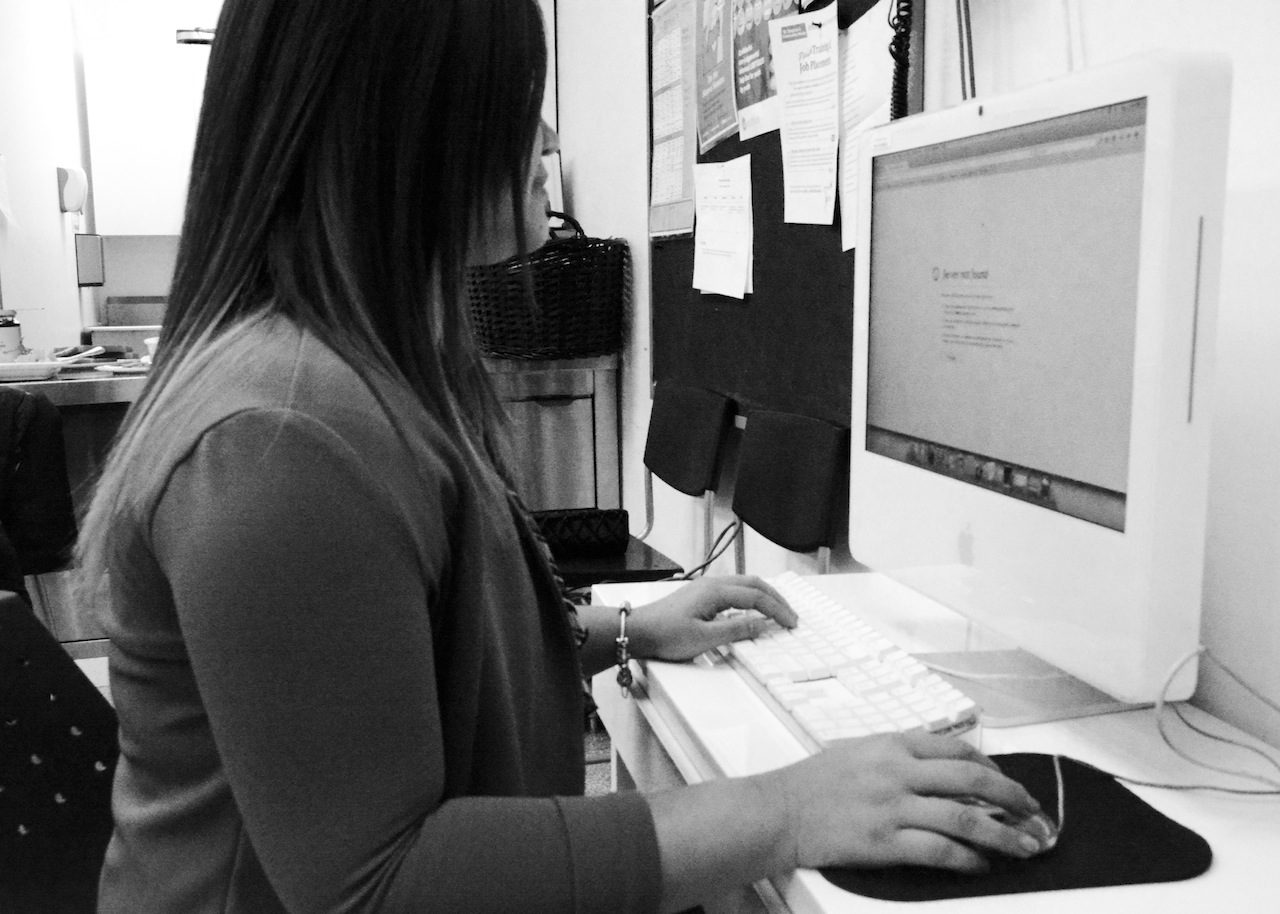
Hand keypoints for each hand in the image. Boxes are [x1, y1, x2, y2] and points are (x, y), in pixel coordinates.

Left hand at [629, 575, 797, 661]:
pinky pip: (733, 590)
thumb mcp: (705, 638)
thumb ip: (737, 631)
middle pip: (754, 584)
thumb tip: (763, 625)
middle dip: (776, 599)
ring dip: (764, 596)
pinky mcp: (700, 595)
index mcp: (716, 592)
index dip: (777, 610)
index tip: (791, 623)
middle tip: (791, 616)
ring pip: (744, 585)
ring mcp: (706, 588)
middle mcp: (713, 584)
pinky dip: (750, 598)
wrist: (638, 631)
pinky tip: (752, 611)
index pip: (757, 597)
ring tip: (777, 611)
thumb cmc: (665, 634)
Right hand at [761, 731, 1047, 873]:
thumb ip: (897, 753)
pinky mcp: (884, 842)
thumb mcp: (857, 749)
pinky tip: (981, 864)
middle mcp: (897, 771)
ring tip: (1025, 846)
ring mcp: (892, 807)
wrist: (779, 811)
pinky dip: (967, 858)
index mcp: (892, 745)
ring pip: (964, 817)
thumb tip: (937, 761)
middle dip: (1012, 797)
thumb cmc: (812, 782)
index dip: (993, 768)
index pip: (957, 750)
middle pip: (971, 779)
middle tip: (1034, 814)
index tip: (1009, 784)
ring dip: (1003, 834)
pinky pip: (938, 850)